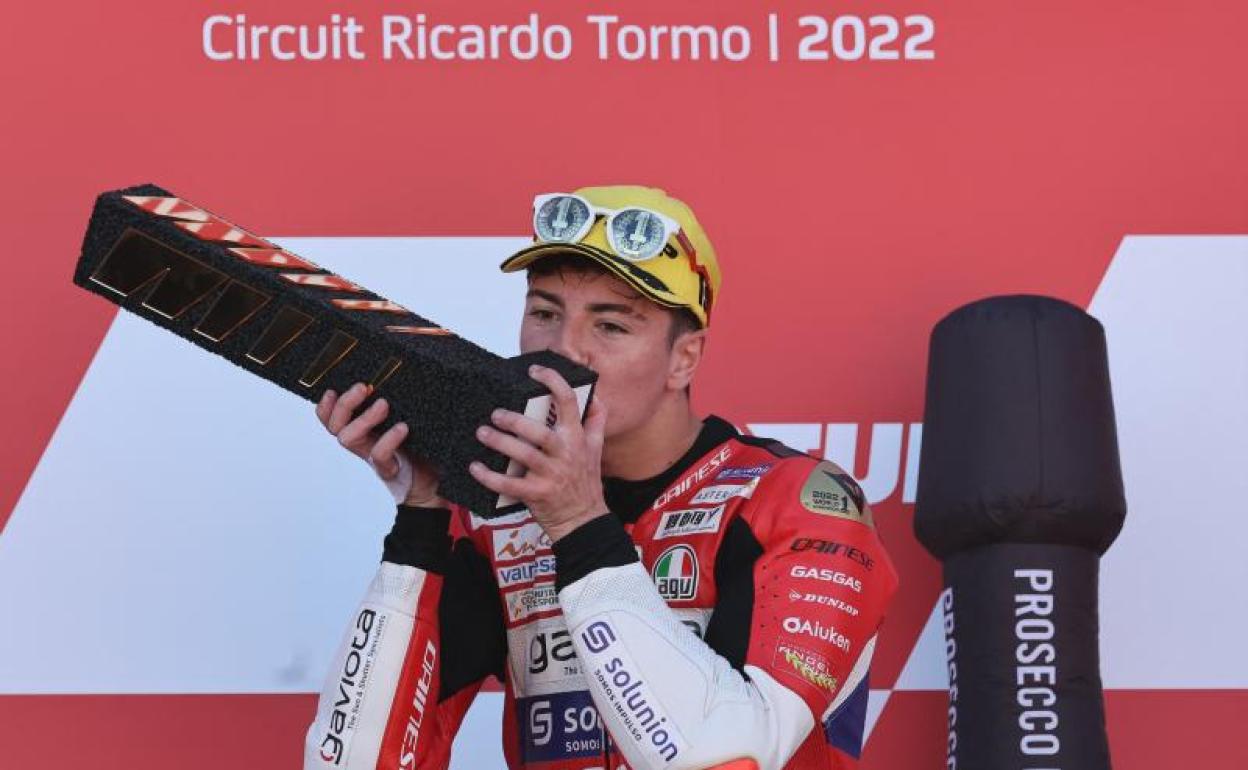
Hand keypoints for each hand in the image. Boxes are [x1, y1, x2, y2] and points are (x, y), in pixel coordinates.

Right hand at [316, 382, 445, 507]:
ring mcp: (373, 457)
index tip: (332, 389)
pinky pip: (379, 455)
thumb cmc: (420, 449)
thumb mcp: (407, 420)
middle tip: (363, 387)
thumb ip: (399, 403)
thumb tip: (399, 370)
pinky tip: (403, 428)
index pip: (331, 418)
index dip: (326, 406)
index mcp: (363, 429)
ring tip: (384, 404)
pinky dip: (388, 439)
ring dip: (363, 419)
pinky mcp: (388, 470)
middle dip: (344, 404)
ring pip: (348, 438)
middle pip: (335, 425)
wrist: (434, 481)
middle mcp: (362, 443)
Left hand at [469, 365, 608, 542]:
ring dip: (499, 443)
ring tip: (482, 433)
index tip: (535, 370)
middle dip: (515, 420)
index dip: (553, 381)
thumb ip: (595, 422)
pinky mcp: (536, 494)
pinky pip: (509, 485)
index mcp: (577, 438)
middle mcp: (565, 454)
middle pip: (539, 431)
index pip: (569, 402)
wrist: (583, 520)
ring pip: (523, 455)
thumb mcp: (596, 450)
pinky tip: (476, 468)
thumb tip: (596, 397)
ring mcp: (550, 475)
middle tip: (495, 413)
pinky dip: (490, 477)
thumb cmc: (585, 483)